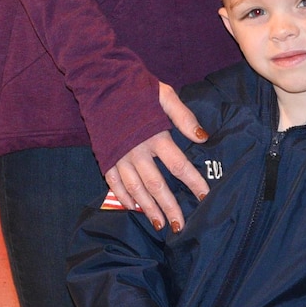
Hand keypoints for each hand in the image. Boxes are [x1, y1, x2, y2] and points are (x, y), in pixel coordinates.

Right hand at [103, 82, 210, 231]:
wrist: (100, 80)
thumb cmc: (136, 86)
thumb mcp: (165, 95)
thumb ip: (184, 117)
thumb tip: (202, 138)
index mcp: (154, 135)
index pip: (179, 165)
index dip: (193, 182)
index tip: (205, 197)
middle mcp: (136, 149)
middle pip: (156, 184)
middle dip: (169, 207)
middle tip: (179, 226)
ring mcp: (118, 155)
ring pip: (134, 188)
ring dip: (147, 208)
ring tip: (159, 224)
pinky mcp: (104, 156)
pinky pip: (113, 182)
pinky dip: (123, 197)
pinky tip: (133, 209)